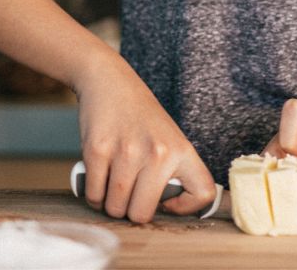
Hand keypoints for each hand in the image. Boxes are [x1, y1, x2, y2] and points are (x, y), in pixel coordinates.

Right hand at [74, 60, 215, 222]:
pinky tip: (99, 179)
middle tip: (130, 193)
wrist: (110, 82)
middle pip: (141, 214)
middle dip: (132, 210)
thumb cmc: (141, 117)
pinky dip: (94, 194)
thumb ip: (173, 171)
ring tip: (113, 185)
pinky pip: (93, 195)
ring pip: (115, 208)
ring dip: (110, 203)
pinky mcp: (98, 151)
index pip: (203, 193)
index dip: (186, 208)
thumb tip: (169, 209)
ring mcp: (127, 152)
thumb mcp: (170, 138)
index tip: (168, 202)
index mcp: (182, 150)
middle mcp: (158, 153)